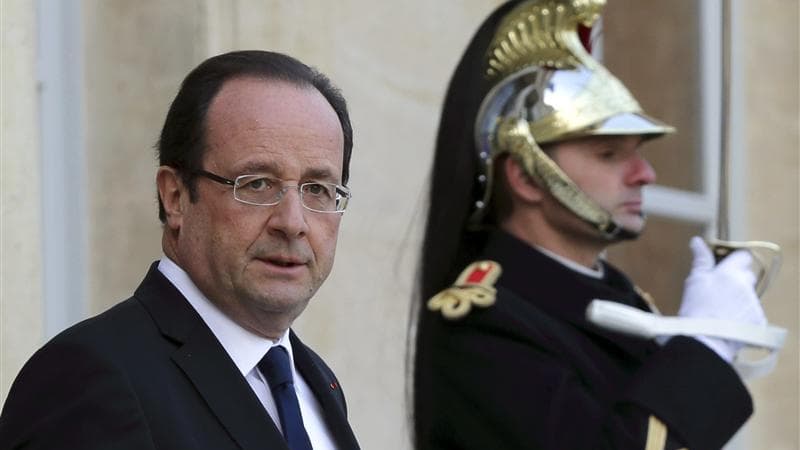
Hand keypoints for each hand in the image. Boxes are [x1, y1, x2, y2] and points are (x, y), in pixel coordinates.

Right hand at [678, 237, 766, 361]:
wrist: (705, 339)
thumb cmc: (696, 308)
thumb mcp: (694, 280)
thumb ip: (700, 259)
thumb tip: (697, 241)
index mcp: (731, 272)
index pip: (743, 256)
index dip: (734, 260)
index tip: (724, 266)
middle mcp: (746, 286)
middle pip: (746, 276)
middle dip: (736, 281)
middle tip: (719, 292)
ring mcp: (754, 304)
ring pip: (749, 296)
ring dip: (739, 301)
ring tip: (721, 312)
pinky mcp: (759, 321)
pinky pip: (753, 314)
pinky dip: (744, 317)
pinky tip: (729, 323)